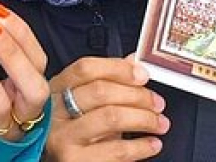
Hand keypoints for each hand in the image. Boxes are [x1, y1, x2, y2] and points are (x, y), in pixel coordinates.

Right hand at [43, 56, 168, 160]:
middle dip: (137, 95)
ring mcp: (64, 137)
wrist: (62, 161)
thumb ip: (109, 80)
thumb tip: (134, 63)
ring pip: (111, 118)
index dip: (118, 68)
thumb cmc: (74, 131)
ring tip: (159, 123)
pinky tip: (152, 144)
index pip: (86, 68)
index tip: (143, 74)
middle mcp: (56, 111)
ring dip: (144, 119)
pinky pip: (117, 151)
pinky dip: (141, 147)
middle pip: (101, 91)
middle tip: (157, 102)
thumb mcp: (86, 103)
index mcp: (57, 88)